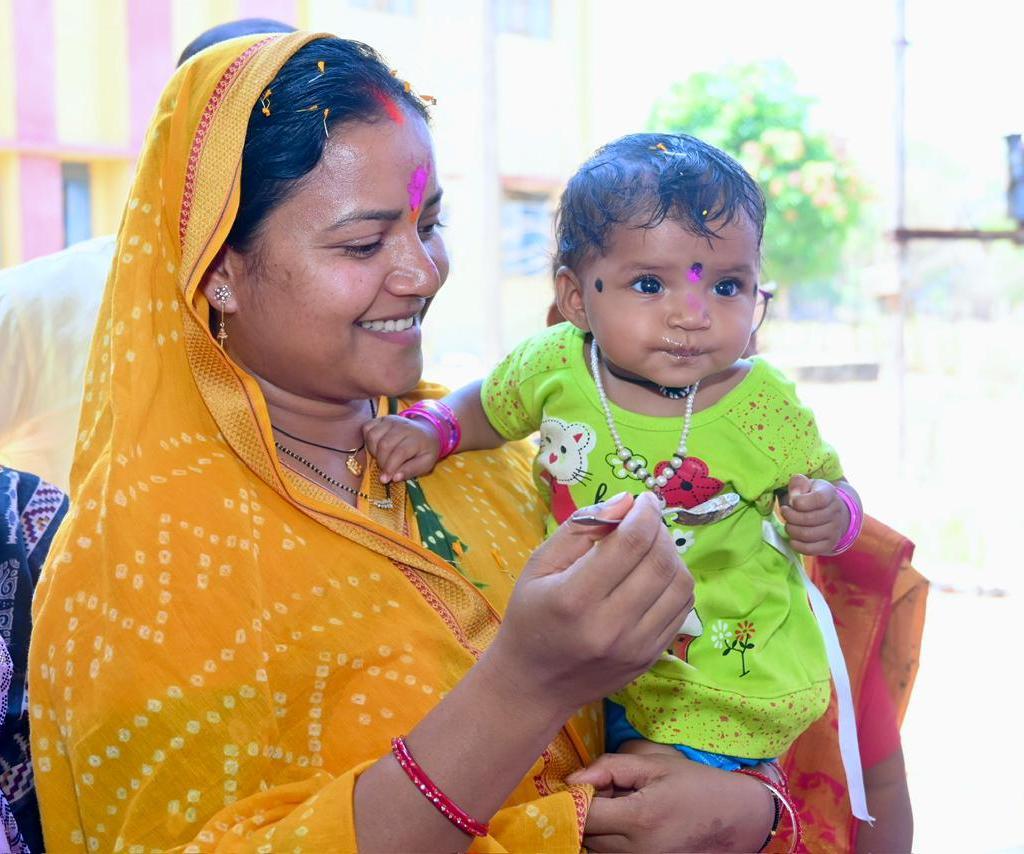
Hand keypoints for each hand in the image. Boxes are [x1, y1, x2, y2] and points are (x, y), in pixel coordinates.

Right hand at [362, 414, 440, 483]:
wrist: (427, 432)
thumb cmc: (425, 451)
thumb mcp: (426, 464)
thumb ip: (411, 471)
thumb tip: (394, 478)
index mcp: (416, 438)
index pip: (399, 452)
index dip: (389, 467)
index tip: (385, 479)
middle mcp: (402, 427)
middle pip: (384, 445)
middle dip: (381, 462)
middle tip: (385, 470)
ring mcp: (391, 420)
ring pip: (373, 436)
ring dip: (373, 451)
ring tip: (382, 458)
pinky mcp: (382, 419)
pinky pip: (367, 427)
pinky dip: (368, 440)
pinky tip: (376, 447)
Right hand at [484, 491, 694, 715]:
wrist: (534, 685)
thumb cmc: (530, 617)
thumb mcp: (540, 565)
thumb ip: (581, 529)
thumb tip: (626, 501)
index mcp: (575, 598)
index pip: (630, 543)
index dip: (645, 513)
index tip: (644, 499)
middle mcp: (610, 625)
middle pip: (661, 561)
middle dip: (660, 529)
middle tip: (648, 519)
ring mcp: (636, 646)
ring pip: (680, 585)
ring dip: (673, 554)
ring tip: (652, 546)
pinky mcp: (650, 658)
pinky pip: (682, 610)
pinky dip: (676, 582)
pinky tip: (656, 574)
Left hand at [567, 752, 774, 851]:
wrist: (735, 818)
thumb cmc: (695, 784)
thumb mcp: (653, 764)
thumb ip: (609, 768)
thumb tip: (572, 779)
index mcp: (639, 819)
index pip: (586, 815)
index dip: (575, 798)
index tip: (578, 783)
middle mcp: (637, 851)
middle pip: (587, 835)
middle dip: (585, 811)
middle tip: (602, 791)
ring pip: (596, 849)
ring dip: (597, 827)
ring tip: (618, 806)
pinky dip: (610, 840)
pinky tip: (625, 823)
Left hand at [779, 474, 849, 554]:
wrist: (829, 512)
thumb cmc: (811, 496)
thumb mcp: (806, 484)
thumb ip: (798, 483)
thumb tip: (794, 495)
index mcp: (830, 494)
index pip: (818, 499)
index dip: (800, 502)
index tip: (791, 501)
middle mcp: (836, 512)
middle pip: (809, 519)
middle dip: (790, 516)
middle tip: (784, 512)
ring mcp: (834, 530)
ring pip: (807, 535)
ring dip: (791, 530)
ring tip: (788, 524)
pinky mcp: (829, 545)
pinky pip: (811, 550)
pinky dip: (797, 545)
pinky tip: (792, 538)